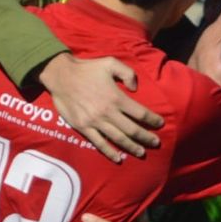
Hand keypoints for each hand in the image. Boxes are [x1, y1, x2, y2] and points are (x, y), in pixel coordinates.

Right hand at [37, 53, 163, 161]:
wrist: (61, 76)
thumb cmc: (87, 69)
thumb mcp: (110, 63)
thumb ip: (128, 73)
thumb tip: (135, 88)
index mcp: (116, 98)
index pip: (140, 113)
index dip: (153, 120)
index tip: (160, 124)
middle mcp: (108, 112)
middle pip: (132, 129)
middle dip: (146, 137)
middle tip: (155, 143)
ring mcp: (95, 122)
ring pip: (118, 139)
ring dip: (132, 147)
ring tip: (141, 152)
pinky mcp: (83, 127)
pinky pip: (99, 143)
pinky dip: (110, 152)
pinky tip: (118, 158)